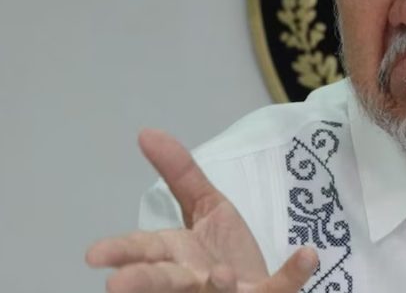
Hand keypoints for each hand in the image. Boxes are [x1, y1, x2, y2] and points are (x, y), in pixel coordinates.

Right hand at [86, 129, 317, 291]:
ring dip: (216, 285)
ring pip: (216, 292)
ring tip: (218, 273)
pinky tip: (308, 255)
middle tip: (117, 286)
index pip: (145, 252)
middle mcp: (195, 281)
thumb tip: (147, 132)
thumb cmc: (224, 255)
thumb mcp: (206, 209)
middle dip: (144, 282)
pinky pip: (281, 288)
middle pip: (167, 281)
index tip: (94, 255)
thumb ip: (180, 174)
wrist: (260, 291)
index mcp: (177, 258)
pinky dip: (293, 274)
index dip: (122, 253)